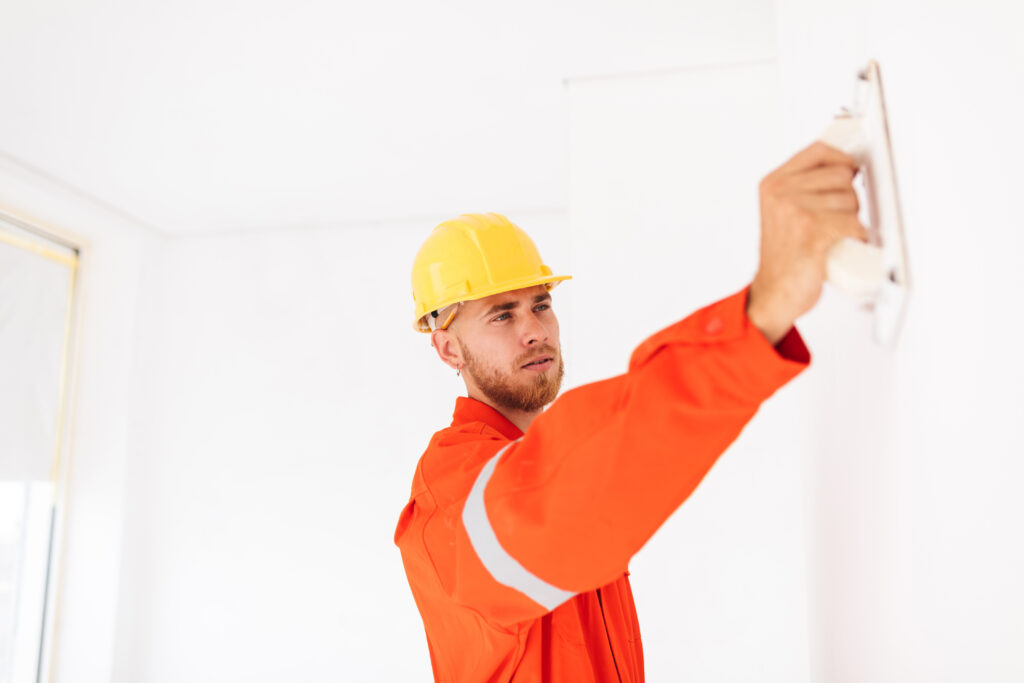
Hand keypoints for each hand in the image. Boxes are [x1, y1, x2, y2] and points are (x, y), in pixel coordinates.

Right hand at [747, 141, 869, 343]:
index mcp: (773, 184)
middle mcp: (781, 193)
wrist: (775, 292)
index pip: (819, 151)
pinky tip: (841, 246)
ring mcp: (795, 210)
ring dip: (851, 221)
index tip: (851, 170)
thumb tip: (846, 166)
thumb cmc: (784, 256)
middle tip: (833, 219)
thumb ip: (804, 187)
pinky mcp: (812, 230)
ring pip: (851, 200)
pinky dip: (856, 237)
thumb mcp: (783, 212)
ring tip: (831, 236)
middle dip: (848, 199)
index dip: (843, 160)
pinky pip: (853, 223)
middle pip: (842, 175)